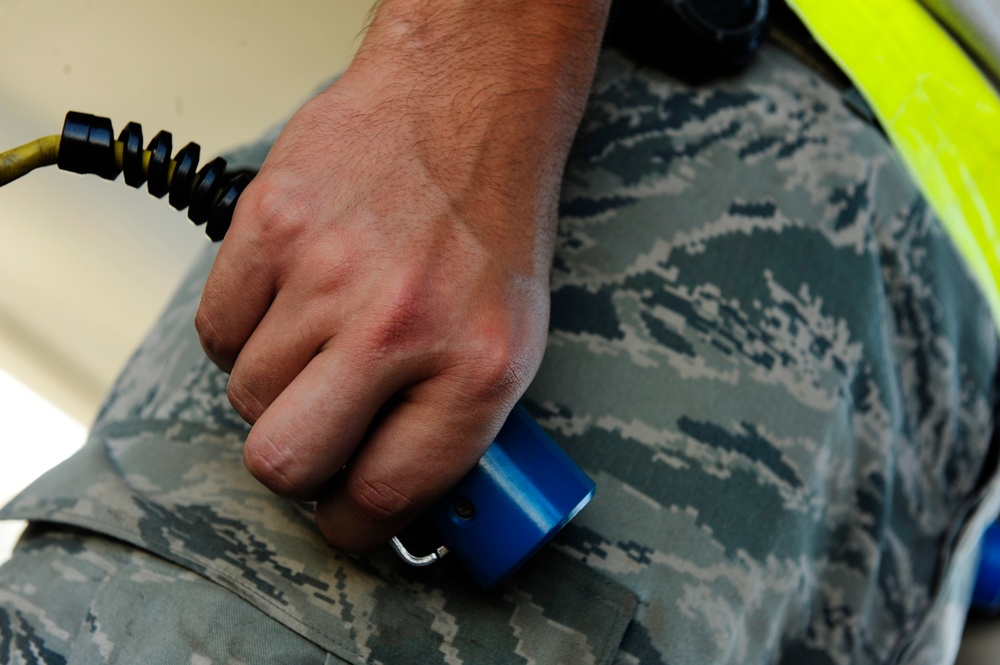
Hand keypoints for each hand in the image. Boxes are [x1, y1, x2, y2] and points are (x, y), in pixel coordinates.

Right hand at [194, 0, 609, 552]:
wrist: (464, 105)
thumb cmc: (489, 225)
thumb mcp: (515, 341)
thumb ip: (453, 428)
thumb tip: (390, 498)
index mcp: (477, 369)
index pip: (384, 495)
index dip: (352, 525)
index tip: (342, 517)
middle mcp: (401, 327)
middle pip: (285, 462)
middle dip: (296, 467)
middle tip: (317, 436)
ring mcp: (329, 273)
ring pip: (247, 395)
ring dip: (276, 386)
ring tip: (320, 339)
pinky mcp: (272, 225)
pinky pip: (217, 330)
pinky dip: (244, 332)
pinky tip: (289, 302)